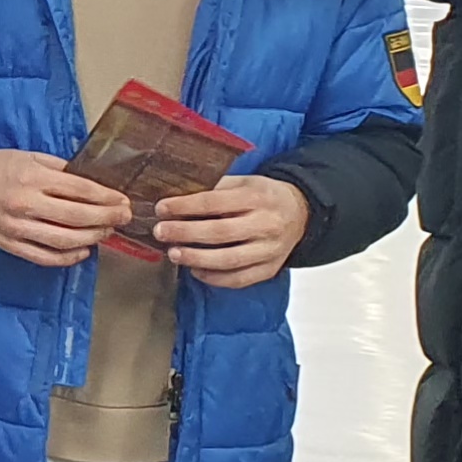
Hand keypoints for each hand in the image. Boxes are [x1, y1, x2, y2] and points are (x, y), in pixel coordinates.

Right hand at [0, 146, 132, 267]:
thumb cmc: (1, 165)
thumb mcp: (33, 157)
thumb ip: (63, 171)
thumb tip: (96, 187)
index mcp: (32, 178)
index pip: (80, 191)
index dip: (107, 198)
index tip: (123, 201)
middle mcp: (24, 204)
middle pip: (77, 217)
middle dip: (107, 218)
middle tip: (124, 218)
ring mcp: (16, 228)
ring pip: (64, 240)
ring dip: (92, 238)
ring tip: (106, 232)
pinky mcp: (8, 244)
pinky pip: (44, 257)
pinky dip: (68, 257)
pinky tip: (83, 250)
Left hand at [149, 175, 311, 288]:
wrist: (301, 212)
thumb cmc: (262, 195)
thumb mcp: (243, 183)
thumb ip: (215, 190)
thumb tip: (176, 200)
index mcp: (257, 197)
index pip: (215, 203)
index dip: (185, 206)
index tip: (161, 208)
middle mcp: (266, 224)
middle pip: (220, 233)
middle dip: (185, 233)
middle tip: (160, 232)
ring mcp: (270, 250)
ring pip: (229, 260)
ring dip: (196, 259)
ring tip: (173, 254)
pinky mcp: (270, 269)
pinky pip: (239, 279)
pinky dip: (214, 278)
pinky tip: (195, 270)